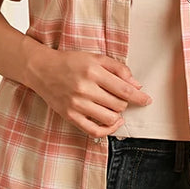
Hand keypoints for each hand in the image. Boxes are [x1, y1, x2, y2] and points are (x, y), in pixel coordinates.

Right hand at [23, 42, 150, 137]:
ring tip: (114, 107)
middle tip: (120, 97)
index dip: (139, 97)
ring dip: (117, 114)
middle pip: (119, 104)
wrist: (42, 69)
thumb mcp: (96, 58)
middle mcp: (85, 89)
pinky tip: (113, 122)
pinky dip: (108, 130)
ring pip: (109, 118)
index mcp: (93, 72)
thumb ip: (118, 69)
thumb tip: (136, 85)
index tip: (147, 100)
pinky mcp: (70, 116)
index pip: (124, 89)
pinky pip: (94, 131)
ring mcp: (77, 104)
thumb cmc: (70, 62)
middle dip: (125, 102)